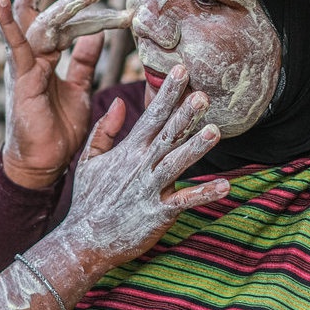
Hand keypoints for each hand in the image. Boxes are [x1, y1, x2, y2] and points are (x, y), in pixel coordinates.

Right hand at [0, 0, 132, 188]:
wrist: (42, 163)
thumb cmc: (57, 130)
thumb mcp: (79, 90)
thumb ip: (83, 62)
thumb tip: (94, 36)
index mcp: (44, 56)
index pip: (64, 22)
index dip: (87, 11)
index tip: (115, 3)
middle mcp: (30, 54)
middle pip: (37, 9)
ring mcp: (22, 63)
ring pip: (38, 21)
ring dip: (62, 1)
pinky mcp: (20, 76)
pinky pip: (14, 44)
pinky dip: (7, 21)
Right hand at [52, 64, 228, 269]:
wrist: (84, 239)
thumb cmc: (88, 200)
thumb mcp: (88, 160)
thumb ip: (104, 130)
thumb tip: (117, 102)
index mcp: (128, 151)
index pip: (151, 115)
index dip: (167, 93)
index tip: (181, 70)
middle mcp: (140, 166)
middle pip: (167, 135)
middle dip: (185, 114)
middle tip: (204, 94)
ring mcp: (149, 189)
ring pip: (176, 164)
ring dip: (196, 148)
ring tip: (215, 131)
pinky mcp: (157, 213)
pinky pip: (184, 201)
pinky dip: (204, 194)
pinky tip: (225, 186)